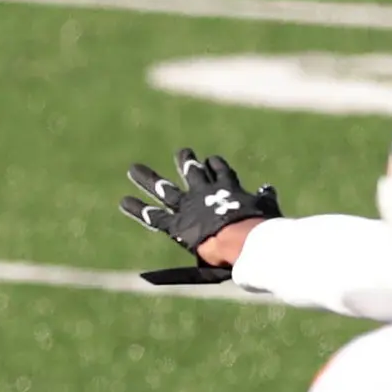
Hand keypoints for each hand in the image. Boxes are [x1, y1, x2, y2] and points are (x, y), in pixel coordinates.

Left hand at [123, 150, 278, 273]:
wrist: (242, 240)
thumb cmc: (260, 228)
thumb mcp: (267, 209)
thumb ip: (266, 198)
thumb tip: (268, 188)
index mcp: (228, 188)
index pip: (220, 170)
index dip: (215, 165)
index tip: (211, 160)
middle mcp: (204, 192)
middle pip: (191, 171)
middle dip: (186, 161)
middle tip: (181, 152)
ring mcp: (188, 206)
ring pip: (163, 189)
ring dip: (148, 178)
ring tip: (134, 169)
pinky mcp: (176, 224)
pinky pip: (153, 216)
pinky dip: (138, 209)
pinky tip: (123, 202)